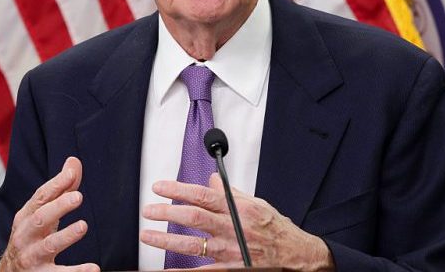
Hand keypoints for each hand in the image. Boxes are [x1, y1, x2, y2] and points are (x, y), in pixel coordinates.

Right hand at [0, 157, 98, 271]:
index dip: (55, 185)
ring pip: (48, 246)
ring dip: (65, 236)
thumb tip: (73, 161)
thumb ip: (61, 189)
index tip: (71, 174)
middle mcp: (25, 236)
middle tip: (78, 196)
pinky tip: (93, 268)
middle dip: (58, 207)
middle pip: (40, 219)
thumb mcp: (42, 213)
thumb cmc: (32, 237)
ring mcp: (31, 257)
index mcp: (26, 217)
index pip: (40, 198)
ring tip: (83, 226)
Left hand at [141, 174, 333, 270]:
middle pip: (193, 218)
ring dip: (166, 240)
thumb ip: (232, 194)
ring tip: (148, 235)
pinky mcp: (231, 268)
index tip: (161, 187)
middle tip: (149, 209)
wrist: (296, 257)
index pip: (203, 195)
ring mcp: (230, 251)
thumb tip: (212, 181)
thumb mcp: (258, 204)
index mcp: (238, 209)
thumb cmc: (278, 231)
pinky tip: (166, 271)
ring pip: (192, 245)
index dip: (178, 190)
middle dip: (167, 212)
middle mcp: (232, 229)